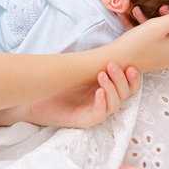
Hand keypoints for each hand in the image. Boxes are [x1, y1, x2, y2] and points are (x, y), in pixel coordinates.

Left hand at [18, 62, 140, 128]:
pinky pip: (99, 115)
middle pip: (125, 94)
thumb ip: (93, 62)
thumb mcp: (78, 70)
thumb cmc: (56, 83)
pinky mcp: (84, 121)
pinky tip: (98, 92)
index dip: (133, 78)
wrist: (34, 97)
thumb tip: (108, 47)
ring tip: (101, 75)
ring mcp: (95, 111)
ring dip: (111, 89)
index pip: (129, 87)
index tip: (130, 66)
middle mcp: (104, 101)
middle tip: (110, 65)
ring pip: (115, 105)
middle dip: (121, 79)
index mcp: (107, 88)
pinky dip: (101, 103)